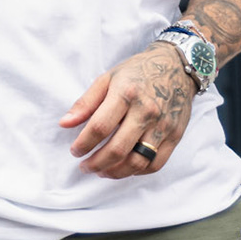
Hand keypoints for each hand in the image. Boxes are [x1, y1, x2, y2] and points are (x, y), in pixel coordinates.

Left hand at [59, 42, 195, 178]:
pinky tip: (125, 168)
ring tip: (102, 171)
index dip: (83, 144)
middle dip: (96, 163)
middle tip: (85, 167)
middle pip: (118, 149)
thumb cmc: (137, 72)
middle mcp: (146, 111)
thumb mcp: (107, 78)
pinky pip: (156, 163)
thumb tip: (64, 123)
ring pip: (137, 161)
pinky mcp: (175, 135)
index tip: (75, 151)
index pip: (100, 127)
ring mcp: (163, 125)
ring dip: (115, 172)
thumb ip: (85, 102)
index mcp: (126, 94)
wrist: (176, 66)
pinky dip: (138, 171)